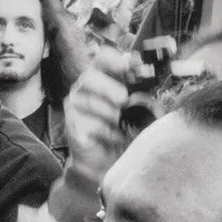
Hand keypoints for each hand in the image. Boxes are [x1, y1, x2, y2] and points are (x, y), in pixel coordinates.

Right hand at [63, 48, 133, 184]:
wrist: (106, 163)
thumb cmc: (121, 132)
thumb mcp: (135, 109)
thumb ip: (139, 91)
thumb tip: (149, 77)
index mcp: (100, 79)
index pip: (102, 59)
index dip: (116, 60)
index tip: (133, 64)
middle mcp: (83, 89)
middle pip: (89, 77)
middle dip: (109, 88)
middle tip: (123, 100)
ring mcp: (75, 108)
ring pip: (89, 102)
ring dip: (110, 113)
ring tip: (120, 123)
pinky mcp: (72, 126)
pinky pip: (88, 124)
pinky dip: (106, 131)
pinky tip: (115, 136)